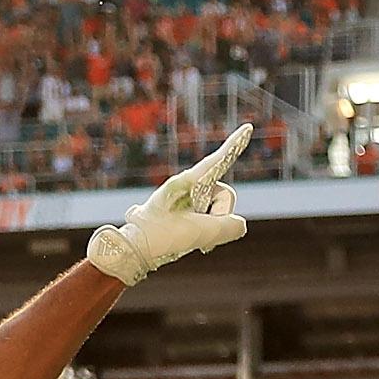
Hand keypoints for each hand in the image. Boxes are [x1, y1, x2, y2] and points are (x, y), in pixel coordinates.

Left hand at [88, 121, 250, 285]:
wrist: (130, 251)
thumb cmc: (160, 238)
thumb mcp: (199, 233)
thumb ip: (229, 226)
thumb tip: (239, 224)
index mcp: (187, 182)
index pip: (218, 161)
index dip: (235, 145)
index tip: (248, 127)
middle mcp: (187, 186)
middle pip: (224, 195)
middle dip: (220, 215)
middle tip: (197, 233)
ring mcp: (185, 200)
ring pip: (216, 211)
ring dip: (209, 228)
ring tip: (185, 238)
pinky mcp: (182, 213)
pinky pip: (206, 221)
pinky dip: (205, 233)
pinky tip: (192, 244)